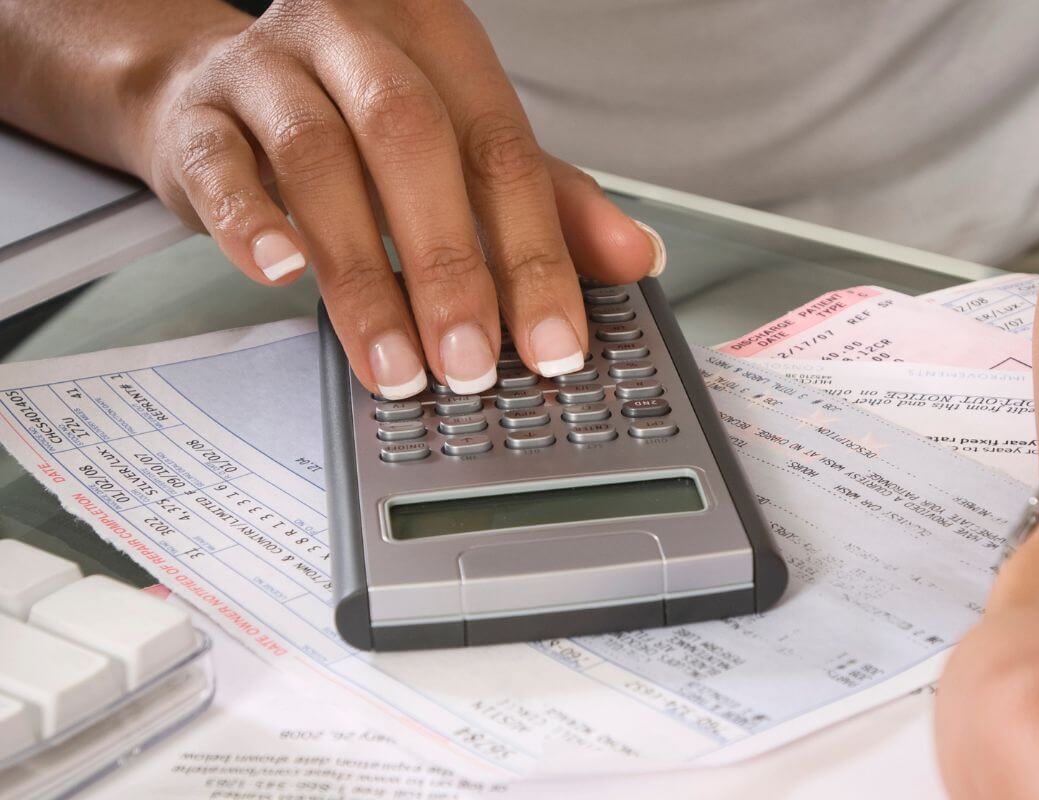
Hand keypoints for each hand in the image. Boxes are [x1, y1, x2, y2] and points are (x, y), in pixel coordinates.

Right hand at [130, 0, 661, 395]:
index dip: (536, 254)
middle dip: (449, 266)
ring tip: (395, 362)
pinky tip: (283, 276)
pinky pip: (221, 166)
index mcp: (439, 42)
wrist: (216, 89)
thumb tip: (636, 256)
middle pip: (413, 142)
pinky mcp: (199, 114)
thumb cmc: (355, 121)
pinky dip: (253, 224)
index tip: (555, 344)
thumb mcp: (464, 146)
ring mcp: (269, 69)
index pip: (503, 150)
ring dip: (364, 276)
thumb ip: (549, 199)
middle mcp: (356, 39)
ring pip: (320, 160)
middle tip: (470, 363)